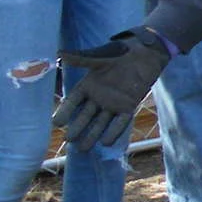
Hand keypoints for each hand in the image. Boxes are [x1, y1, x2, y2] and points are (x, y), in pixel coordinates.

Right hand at [54, 28, 173, 150]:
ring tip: (83, 149)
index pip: (73, 101)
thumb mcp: (100, 57)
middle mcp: (99, 97)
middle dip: (77, 128)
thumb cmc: (120, 52)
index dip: (65, 112)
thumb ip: (80, 59)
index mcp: (89, 85)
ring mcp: (113, 103)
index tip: (56, 124)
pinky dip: (114, 131)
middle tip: (68, 140)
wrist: (145, 52)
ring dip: (92, 135)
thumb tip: (58, 54)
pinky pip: (120, 121)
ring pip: (100, 122)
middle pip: (85, 116)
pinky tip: (106, 143)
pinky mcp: (128, 105)